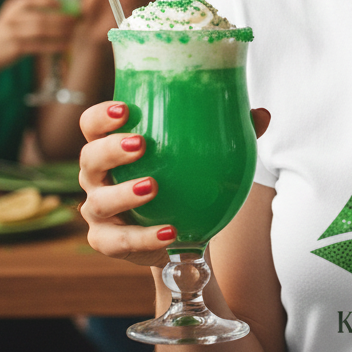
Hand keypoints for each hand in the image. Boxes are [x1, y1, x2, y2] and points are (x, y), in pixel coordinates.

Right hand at [0, 0, 74, 71]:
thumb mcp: (14, 18)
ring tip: (73, 33)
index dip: (47, 0)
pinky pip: (38, 46)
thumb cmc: (7, 34)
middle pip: (40, 17)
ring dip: (60, 32)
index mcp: (12, 7)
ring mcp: (11, 33)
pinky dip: (54, 45)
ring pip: (40, 31)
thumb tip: (65, 11)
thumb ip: (33, 13)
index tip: (62, 4)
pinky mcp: (14, 48)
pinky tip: (65, 45)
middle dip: (61, 19)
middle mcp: (11, 18)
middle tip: (75, 21)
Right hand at [79, 101, 270, 267]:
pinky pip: (119, 241)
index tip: (126, 109)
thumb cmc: (183, 180)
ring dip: (123, 194)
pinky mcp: (107, 241)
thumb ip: (229, 134)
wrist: (180, 232)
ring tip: (152, 187)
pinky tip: (169, 231)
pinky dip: (144, 237)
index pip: (93, 125)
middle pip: (90, 158)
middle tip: (141, 145)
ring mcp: (98, 210)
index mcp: (113, 147)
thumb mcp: (202, 157)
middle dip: (110, 149)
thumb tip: (262, 114)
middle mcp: (98, 176)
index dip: (102, 116)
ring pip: (98, 202)